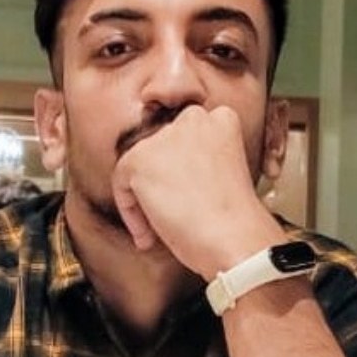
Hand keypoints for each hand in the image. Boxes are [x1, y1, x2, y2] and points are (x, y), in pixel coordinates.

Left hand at [110, 107, 281, 276]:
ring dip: (144, 200)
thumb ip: (198, 161)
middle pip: (161, 150)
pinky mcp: (141, 157)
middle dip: (162, 183)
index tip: (191, 201)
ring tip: (160, 231)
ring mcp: (166, 136)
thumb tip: (163, 174)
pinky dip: (131, 212)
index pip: (186, 140)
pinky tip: (149, 236)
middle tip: (175, 217)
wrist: (234, 238)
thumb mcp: (225, 174)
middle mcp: (193, 118)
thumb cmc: (235, 221)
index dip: (184, 174)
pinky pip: (121, 183)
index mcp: (222, 119)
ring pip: (139, 167)